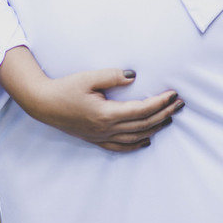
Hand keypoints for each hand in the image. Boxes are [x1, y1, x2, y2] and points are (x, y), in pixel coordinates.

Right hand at [0, 47, 183, 151]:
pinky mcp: (95, 139)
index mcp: (106, 114)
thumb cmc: (65, 88)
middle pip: (143, 124)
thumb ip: (112, 75)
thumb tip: (134, 75)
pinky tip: (146, 140)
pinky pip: (121, 147)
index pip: (142, 110)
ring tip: (170, 118)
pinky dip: (136, 144)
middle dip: (164, 114)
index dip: (160, 103)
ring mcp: (101, 136)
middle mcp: (106, 128)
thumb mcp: (88, 77)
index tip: (174, 94)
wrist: (43, 104)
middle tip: (180, 104)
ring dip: (155, 128)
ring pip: (135, 137)